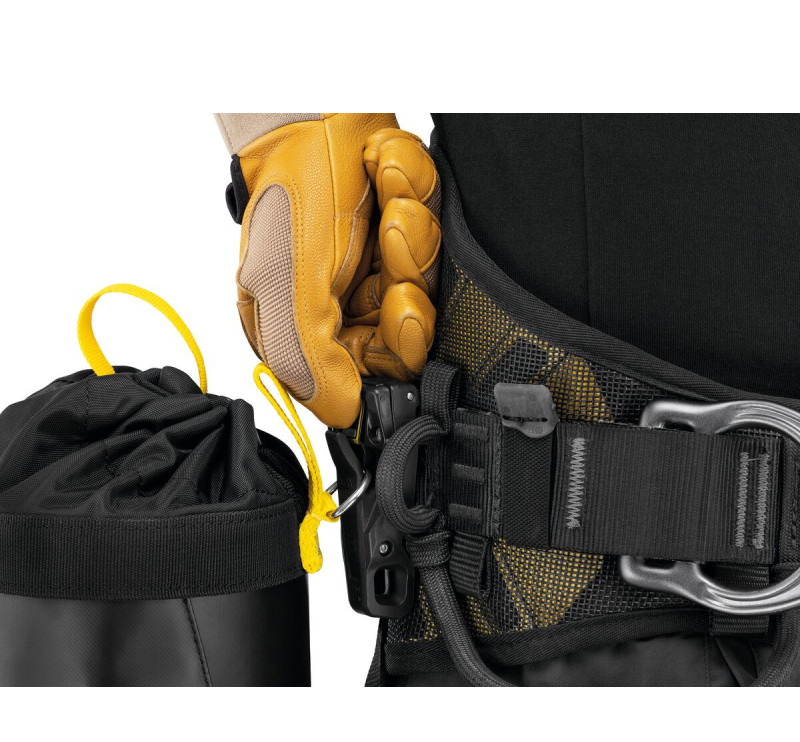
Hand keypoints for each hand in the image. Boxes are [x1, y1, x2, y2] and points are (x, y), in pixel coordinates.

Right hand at [218, 113, 440, 427]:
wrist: (312, 111)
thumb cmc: (289, 188)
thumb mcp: (284, 281)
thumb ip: (308, 354)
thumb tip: (346, 415)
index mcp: (310, 330)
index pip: (369, 375)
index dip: (398, 347)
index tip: (402, 308)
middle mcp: (348, 307)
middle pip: (410, 333)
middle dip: (409, 283)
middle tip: (395, 244)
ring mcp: (380, 270)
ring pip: (429, 282)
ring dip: (413, 233)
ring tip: (388, 200)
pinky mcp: (407, 234)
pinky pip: (438, 231)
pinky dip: (418, 195)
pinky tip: (386, 172)